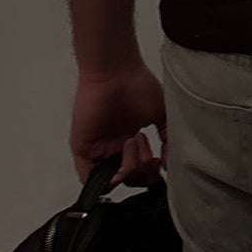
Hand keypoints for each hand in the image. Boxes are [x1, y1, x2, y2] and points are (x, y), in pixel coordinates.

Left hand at [68, 60, 167, 187]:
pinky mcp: (83, 149)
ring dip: (129, 168)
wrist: (116, 72)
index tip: (158, 160)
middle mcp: (113, 146)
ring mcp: (98, 148)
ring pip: (112, 180)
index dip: (150, 172)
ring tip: (135, 140)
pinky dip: (108, 177)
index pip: (139, 171)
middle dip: (142, 172)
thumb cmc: (137, 85)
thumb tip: (167, 165)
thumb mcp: (162, 115)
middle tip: (148, 151)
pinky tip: (122, 158)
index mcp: (129, 140)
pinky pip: (88, 177)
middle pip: (128, 179)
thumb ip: (168, 141)